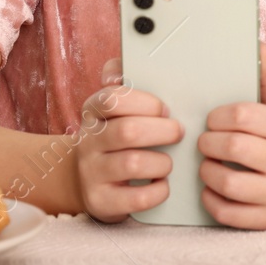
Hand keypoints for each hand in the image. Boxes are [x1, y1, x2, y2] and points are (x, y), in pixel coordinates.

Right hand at [73, 58, 184, 221]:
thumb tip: (122, 63)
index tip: (165, 109)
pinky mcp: (101, 201)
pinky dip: (157, 191)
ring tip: (168, 162)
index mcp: (93, 111)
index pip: (114, 98)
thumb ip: (123, 79)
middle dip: (163, 131)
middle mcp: (88, 141)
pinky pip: (136, 198)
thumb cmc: (114, 136)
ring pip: (132, 163)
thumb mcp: (114, 107)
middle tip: (178, 133)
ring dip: (161, 162)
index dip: (147, 102)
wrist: (86, 179)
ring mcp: (91, 172)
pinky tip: (161, 184)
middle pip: (128, 131)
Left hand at [197, 43, 265, 229]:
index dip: (219, 116)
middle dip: (209, 142)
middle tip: (204, 141)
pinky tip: (212, 188)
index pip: (245, 116)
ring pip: (229, 183)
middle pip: (235, 147)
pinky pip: (229, 213)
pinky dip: (212, 200)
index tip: (212, 119)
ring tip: (207, 164)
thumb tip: (257, 44)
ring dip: (207, 172)